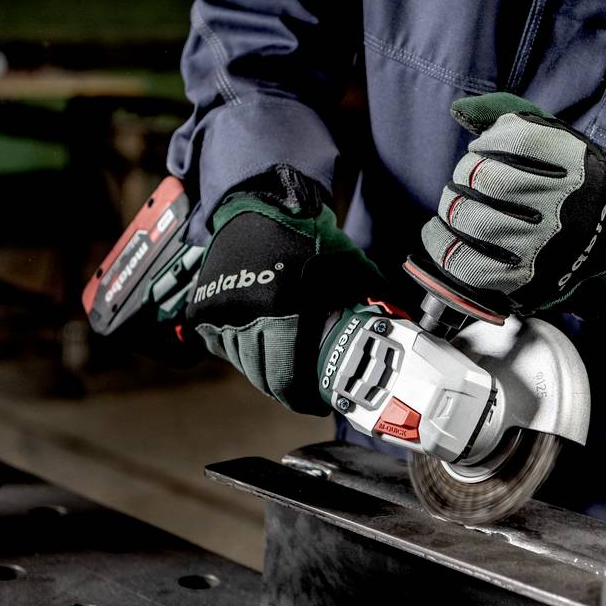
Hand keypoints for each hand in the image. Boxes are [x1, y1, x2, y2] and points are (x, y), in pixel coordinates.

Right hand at [182, 166, 383, 413]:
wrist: (264, 203)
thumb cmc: (311, 236)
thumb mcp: (352, 268)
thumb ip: (372, 300)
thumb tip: (400, 330)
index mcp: (287, 309)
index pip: (287, 379)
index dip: (302, 399)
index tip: (314, 402)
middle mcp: (249, 313)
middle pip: (262, 376)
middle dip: (283, 389)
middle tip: (301, 391)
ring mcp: (223, 310)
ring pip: (240, 362)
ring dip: (260, 371)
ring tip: (280, 371)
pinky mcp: (206, 304)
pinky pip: (219, 342)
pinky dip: (236, 348)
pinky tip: (255, 347)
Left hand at [421, 93, 605, 314]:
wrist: (590, 241)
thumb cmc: (554, 180)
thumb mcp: (545, 136)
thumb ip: (503, 112)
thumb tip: (458, 110)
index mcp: (572, 164)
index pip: (516, 140)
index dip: (488, 143)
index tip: (483, 150)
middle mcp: (561, 205)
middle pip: (487, 181)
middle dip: (465, 175)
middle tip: (467, 180)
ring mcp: (540, 245)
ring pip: (471, 220)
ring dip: (451, 207)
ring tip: (456, 204)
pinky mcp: (520, 278)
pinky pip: (464, 262)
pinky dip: (440, 243)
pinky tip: (437, 231)